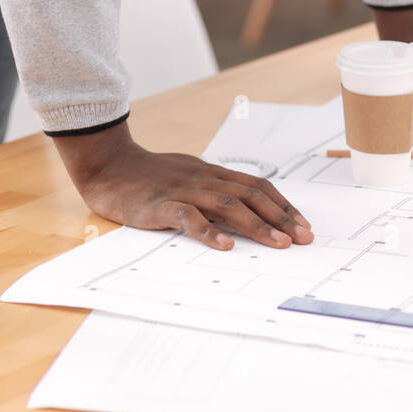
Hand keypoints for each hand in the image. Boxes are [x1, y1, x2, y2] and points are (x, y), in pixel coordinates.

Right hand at [51, 121, 314, 250]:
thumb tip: (245, 214)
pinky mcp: (160, 205)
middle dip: (281, 218)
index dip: (283, 206)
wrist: (109, 165)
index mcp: (212, 174)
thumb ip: (213, 192)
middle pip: (250, 195)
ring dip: (256, 226)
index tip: (304, 226)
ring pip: (227, 205)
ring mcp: (183, 190)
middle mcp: (204, 179)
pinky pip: (188, 217)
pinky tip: (224, 246)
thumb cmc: (150, 176)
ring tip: (278, 244)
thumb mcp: (188, 178)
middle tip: (303, 239)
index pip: (257, 186)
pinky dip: (208, 231)